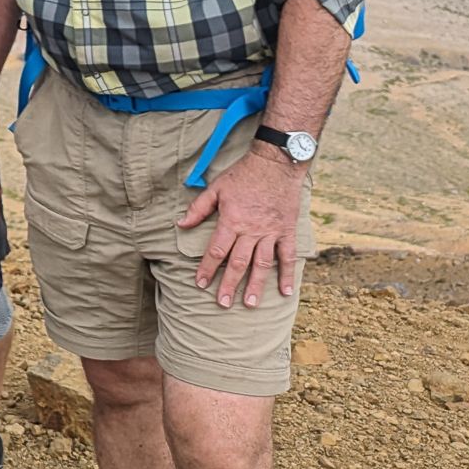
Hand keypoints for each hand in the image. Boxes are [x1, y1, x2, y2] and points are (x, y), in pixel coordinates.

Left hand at [178, 148, 304, 307]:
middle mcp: (251, 231)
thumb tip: (180, 224)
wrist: (276, 163)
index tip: (200, 284)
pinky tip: (285, 292)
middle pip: (238, 263)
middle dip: (229, 285)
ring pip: (262, 264)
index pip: (217, 251)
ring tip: (250, 304)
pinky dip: (287, 275)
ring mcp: (271, 233)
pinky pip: (288, 256)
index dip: (207, 268)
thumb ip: (198, 208)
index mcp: (232, 221)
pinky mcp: (286, 231)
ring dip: (256, 286)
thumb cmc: (243, 174)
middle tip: (222, 304)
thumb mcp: (216, 188)